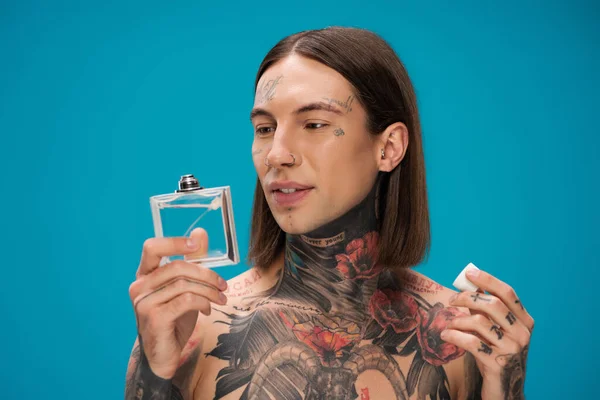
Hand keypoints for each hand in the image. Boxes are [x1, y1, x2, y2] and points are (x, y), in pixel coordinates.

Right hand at [128, 228, 228, 378]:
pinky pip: (186, 300)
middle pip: (177, 267)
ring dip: (209, 290)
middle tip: (223, 284)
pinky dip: (203, 302)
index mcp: (145, 275)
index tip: (196, 245)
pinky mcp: (154, 317)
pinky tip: (208, 309)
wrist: (164, 355)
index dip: (175, 243)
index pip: (152, 248)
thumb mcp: (186, 287)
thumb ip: (192, 261)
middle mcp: (139, 286)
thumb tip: (200, 233)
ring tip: (220, 298)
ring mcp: (144, 302)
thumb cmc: (174, 319)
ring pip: (184, 284)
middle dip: (206, 274)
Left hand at [442, 269, 533, 399]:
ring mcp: (512, 349)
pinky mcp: (498, 364)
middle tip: (451, 300)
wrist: (505, 391)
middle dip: (468, 298)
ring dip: (458, 319)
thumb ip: (486, 312)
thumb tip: (472, 287)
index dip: (488, 280)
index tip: (468, 273)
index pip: (508, 293)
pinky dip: (454, 335)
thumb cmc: (495, 356)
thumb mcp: (494, 332)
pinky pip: (471, 342)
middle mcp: (522, 334)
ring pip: (480, 322)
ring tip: (448, 323)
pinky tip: (445, 335)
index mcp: (525, 321)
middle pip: (493, 304)